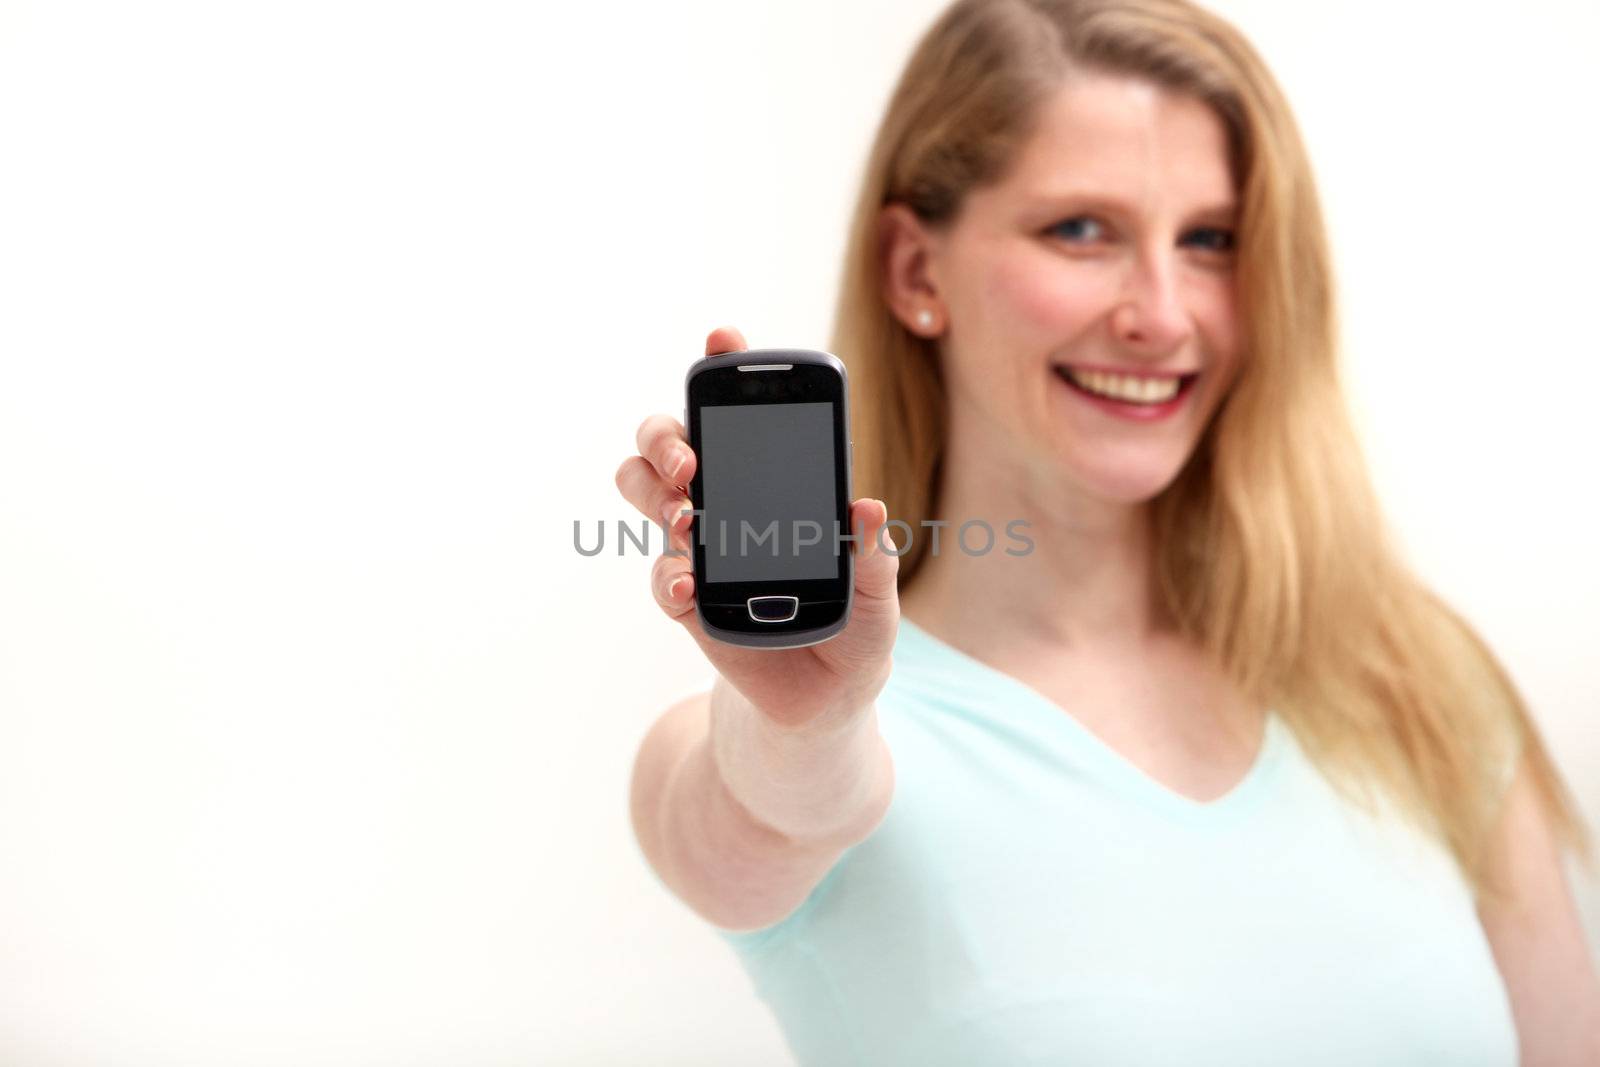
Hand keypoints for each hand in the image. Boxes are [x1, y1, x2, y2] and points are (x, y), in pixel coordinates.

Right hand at [615, 326, 900, 732]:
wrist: (827, 698)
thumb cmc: (856, 627)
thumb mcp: (877, 591)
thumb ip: (871, 554)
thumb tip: (867, 508)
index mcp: (776, 479)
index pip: (744, 412)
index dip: (726, 369)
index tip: (724, 340)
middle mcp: (727, 499)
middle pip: (668, 440)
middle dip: (667, 436)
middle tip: (691, 463)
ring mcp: (700, 546)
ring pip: (644, 491)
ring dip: (654, 493)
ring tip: (687, 518)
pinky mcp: (686, 599)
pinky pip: (661, 574)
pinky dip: (668, 576)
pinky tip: (689, 587)